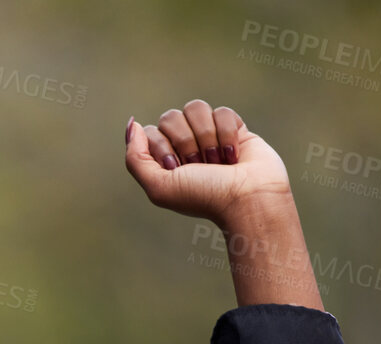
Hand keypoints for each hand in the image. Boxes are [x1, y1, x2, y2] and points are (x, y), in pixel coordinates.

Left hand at [123, 100, 292, 226]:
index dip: (163, 146)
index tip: (176, 168)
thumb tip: (133, 124)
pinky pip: (222, 111)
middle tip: (199, 165)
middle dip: (185, 141)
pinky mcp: (234, 128)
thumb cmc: (203, 197)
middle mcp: (184, 146)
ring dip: (207, 136)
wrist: (248, 198)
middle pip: (171, 116)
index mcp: (164, 160)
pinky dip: (227, 133)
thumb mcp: (158, 186)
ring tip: (217, 160)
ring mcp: (209, 135)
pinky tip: (234, 155)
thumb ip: (135, 158)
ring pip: (196, 108)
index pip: (152, 131)